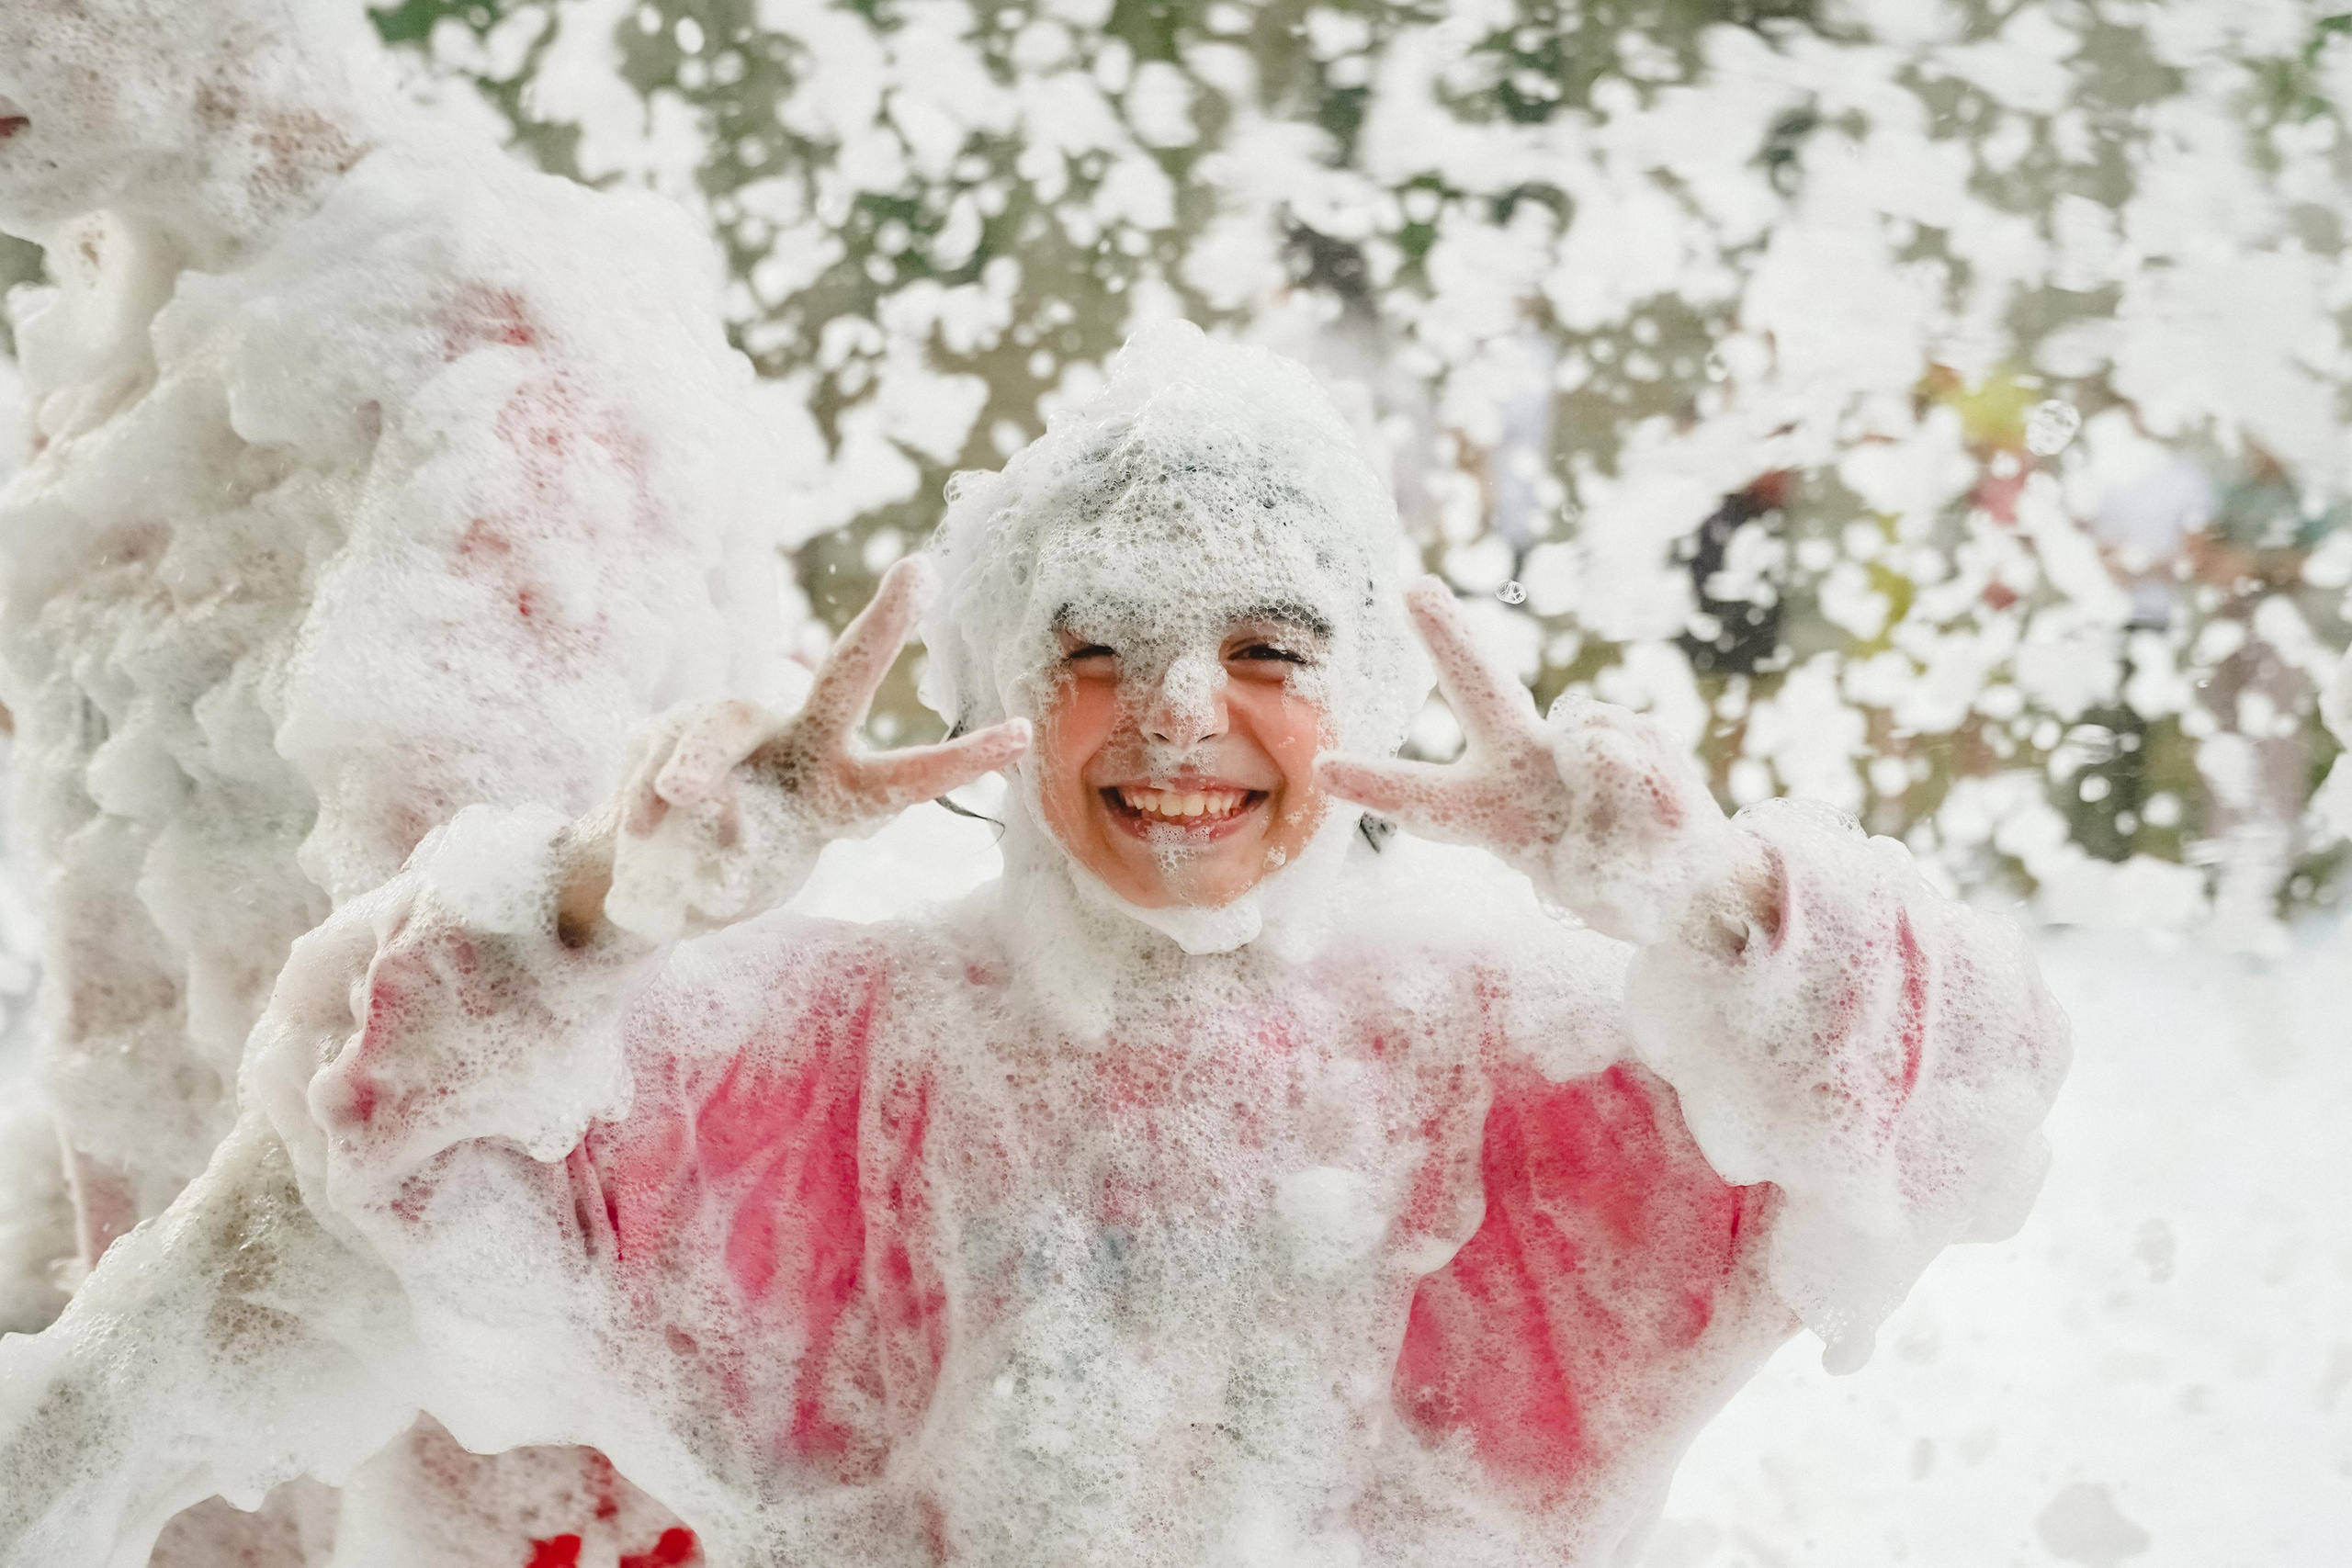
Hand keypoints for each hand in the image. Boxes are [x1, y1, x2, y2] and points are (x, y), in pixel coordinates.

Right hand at [561, 557, 1029, 943]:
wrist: (643, 873)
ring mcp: (732, 731)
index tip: (1022, 732)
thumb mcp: (742, 880)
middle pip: (843, 676)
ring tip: (677, 799)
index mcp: (835, 789)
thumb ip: (737, 850)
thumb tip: (715, 806)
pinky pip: (653, 754)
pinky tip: (640, 828)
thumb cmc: (720, 872)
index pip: (906, 773)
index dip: (960, 757)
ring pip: (721, 720)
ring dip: (700, 758)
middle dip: (884, 626)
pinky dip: (644, 797)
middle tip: (919, 572)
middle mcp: (795, 744)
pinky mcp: (662, 730)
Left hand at [1317, 576, 1776, 951]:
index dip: (1380, 784)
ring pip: (1588, 727)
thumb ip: (1575, 822)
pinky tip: (1659, 808)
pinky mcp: (1640, 738)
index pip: (1428, 799)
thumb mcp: (1581, 885)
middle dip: (1451, 640)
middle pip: (1483, 693)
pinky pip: (1638, 747)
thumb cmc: (1614, 880)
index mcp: (1492, 812)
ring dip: (1608, 773)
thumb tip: (1597, 741)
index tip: (1324, 768)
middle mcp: (1526, 765)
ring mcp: (1583, 746)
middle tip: (1417, 587)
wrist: (1690, 887)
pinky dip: (1648, 781)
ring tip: (1624, 821)